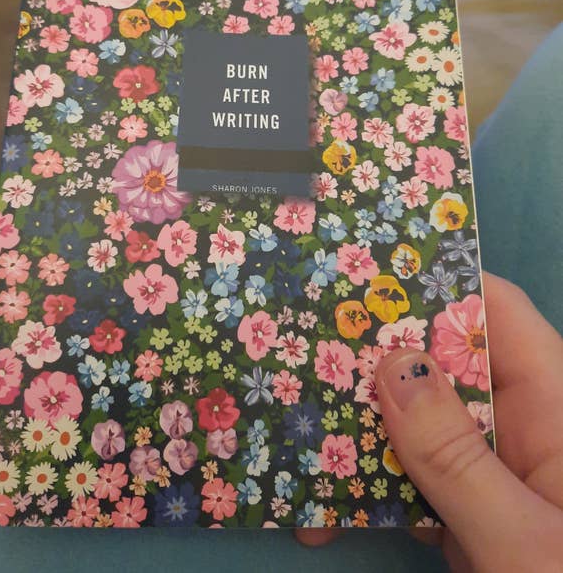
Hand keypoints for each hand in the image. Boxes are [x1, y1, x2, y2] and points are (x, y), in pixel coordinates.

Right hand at [296, 273, 562, 571]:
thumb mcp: (525, 544)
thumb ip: (458, 457)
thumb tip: (393, 364)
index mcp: (558, 407)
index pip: (493, 314)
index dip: (428, 284)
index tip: (352, 280)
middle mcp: (522, 426)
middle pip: (439, 364)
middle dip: (370, 362)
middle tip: (294, 355)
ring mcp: (492, 472)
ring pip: (414, 423)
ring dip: (354, 434)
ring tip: (288, 438)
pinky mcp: (469, 515)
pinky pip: (411, 479)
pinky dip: (366, 490)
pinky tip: (319, 511)